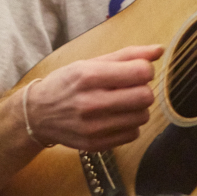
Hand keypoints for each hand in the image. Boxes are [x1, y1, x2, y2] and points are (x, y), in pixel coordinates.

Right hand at [24, 44, 163, 150]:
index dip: (144, 69)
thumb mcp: (91, 62)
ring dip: (138, 108)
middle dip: (143, 89)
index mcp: (89, 76)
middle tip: (131, 88)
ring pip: (142, 117)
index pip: (140, 72)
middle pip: (145, 97)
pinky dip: (130, 124)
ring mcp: (93, 127)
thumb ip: (127, 55)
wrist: (38, 114)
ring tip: (122, 102)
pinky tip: (116, 117)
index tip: (136, 71)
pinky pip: (133, 134)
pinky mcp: (96, 145)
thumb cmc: (67, 83)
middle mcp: (91, 103)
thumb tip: (159, 50)